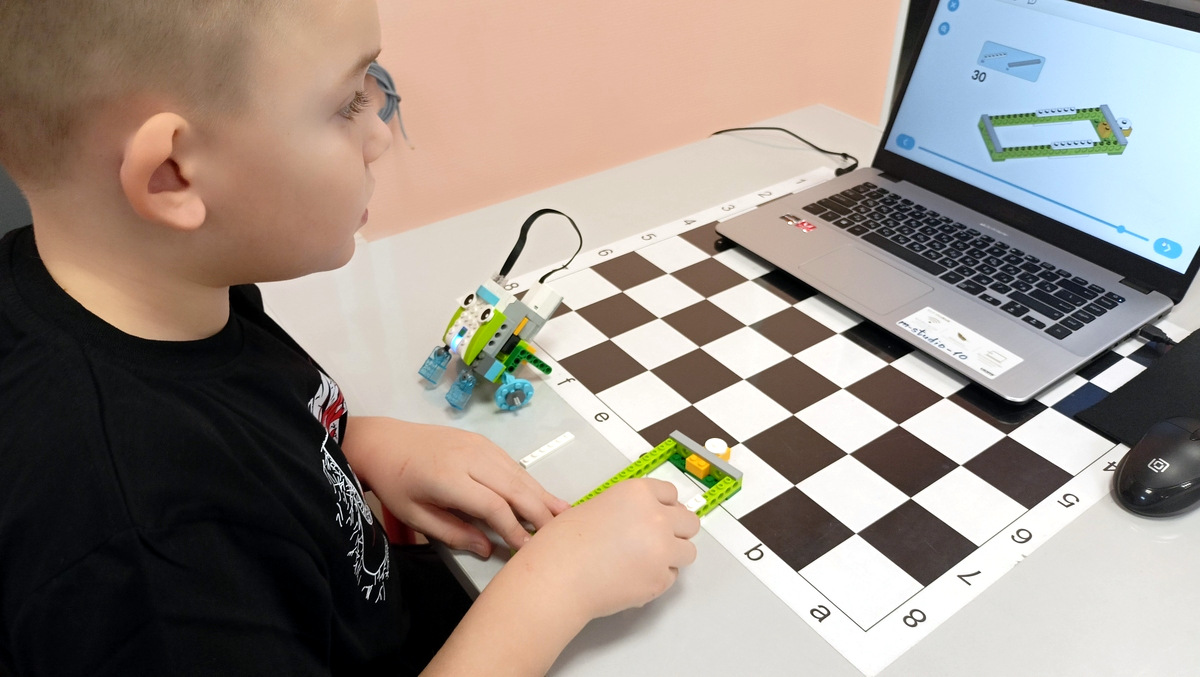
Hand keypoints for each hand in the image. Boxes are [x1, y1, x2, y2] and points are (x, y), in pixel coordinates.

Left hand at [341, 417, 568, 556]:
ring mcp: (479, 446)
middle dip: (538, 513)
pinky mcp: (482, 441)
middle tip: (558, 535)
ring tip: (564, 516)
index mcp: (448, 478)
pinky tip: (543, 496)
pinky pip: (512, 464)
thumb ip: (453, 533)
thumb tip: (488, 548)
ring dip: (541, 495)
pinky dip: (530, 482)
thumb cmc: (395, 483)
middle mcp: (470, 458)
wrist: (384, 442)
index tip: (528, 549)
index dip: (514, 528)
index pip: (493, 505)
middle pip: (514, 488)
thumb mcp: (416, 516)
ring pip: (518, 474)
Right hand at [510, 478, 700, 620]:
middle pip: (689, 522)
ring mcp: (662, 550)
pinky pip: (671, 577)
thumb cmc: (564, 544)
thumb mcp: (597, 507)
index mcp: (638, 493)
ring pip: (688, 552)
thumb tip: (643, 519)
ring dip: (672, 556)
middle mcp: (656, 517)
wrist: (557, 577)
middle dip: (677, 531)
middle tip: (658, 540)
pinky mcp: (660, 580)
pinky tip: (633, 577)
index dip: (665, 507)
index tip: (661, 515)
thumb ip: (628, 509)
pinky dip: (658, 578)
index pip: (671, 494)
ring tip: (645, 561)